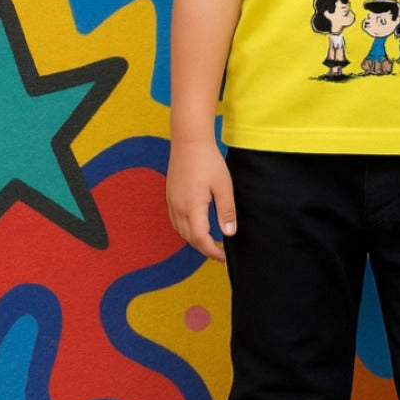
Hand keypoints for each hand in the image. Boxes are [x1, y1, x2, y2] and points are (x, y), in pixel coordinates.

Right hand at [165, 139, 235, 261]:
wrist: (189, 141)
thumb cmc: (209, 161)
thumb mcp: (223, 186)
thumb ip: (226, 211)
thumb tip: (229, 234)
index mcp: (192, 207)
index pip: (201, 239)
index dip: (213, 251)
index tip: (225, 257)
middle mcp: (178, 208)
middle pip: (190, 238)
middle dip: (205, 248)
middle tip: (220, 252)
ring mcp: (171, 202)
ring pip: (181, 231)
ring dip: (195, 240)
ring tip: (211, 242)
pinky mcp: (170, 196)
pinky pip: (176, 221)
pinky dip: (187, 229)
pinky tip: (197, 226)